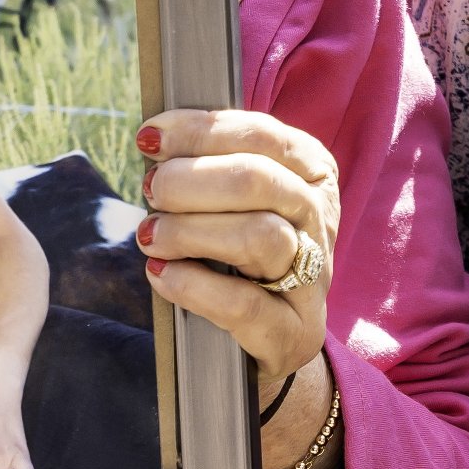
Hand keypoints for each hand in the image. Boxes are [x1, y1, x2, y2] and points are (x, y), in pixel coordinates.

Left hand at [135, 107, 337, 384]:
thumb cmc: (246, 254)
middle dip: (190, 180)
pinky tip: (160, 275)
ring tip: (150, 237)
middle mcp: (320, 217)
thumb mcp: (244, 201)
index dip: (199, 132)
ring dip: (190, 231)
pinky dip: (194, 287)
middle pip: (258, 180)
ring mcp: (314, 276)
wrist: (277, 336)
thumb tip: (154, 141)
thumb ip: (213, 168)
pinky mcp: (293, 331)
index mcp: (311, 172)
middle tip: (151, 191)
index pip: (259, 135)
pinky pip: (245, 304)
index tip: (149, 139)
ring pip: (258, 236)